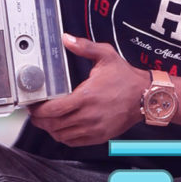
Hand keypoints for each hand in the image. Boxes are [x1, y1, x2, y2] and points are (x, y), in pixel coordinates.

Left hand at [28, 34, 148, 145]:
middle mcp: (88, 115)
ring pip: (62, 136)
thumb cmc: (127, 78)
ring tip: (47, 121)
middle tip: (36, 113)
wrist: (146, 96)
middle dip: (40, 120)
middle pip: (54, 125)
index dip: (38, 110)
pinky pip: (74, 142)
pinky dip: (64, 137)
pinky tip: (62, 128)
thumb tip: (67, 39)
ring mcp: (94, 128)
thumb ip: (84, 47)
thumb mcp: (106, 56)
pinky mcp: (99, 136)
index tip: (34, 105)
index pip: (53, 109)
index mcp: (86, 96)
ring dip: (51, 129)